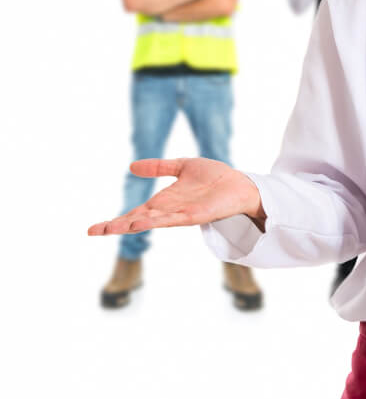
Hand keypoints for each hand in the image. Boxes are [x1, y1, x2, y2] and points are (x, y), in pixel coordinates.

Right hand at [88, 158, 263, 236]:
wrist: (240, 183)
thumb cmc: (215, 177)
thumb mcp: (182, 166)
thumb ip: (159, 167)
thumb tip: (132, 166)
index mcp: (163, 202)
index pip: (133, 212)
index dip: (114, 221)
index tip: (93, 229)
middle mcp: (168, 211)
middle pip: (136, 220)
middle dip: (116, 227)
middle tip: (93, 232)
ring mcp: (180, 215)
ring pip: (151, 222)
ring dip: (132, 224)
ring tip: (112, 228)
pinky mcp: (194, 215)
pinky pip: (172, 219)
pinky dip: (156, 221)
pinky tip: (141, 222)